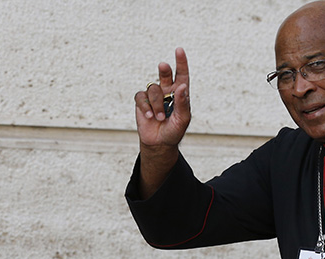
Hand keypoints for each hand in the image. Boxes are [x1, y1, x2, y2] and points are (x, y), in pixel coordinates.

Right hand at [133, 48, 191, 198]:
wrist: (159, 142)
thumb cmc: (174, 130)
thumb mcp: (183, 119)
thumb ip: (183, 103)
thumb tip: (182, 86)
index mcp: (180, 93)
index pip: (182, 74)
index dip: (181, 62)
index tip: (179, 50)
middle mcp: (167, 91)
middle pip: (165, 74)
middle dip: (164, 70)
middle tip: (163, 66)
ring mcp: (154, 95)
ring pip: (153, 88)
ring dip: (157, 104)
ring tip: (160, 118)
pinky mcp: (142, 101)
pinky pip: (141, 97)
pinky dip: (146, 106)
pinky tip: (150, 116)